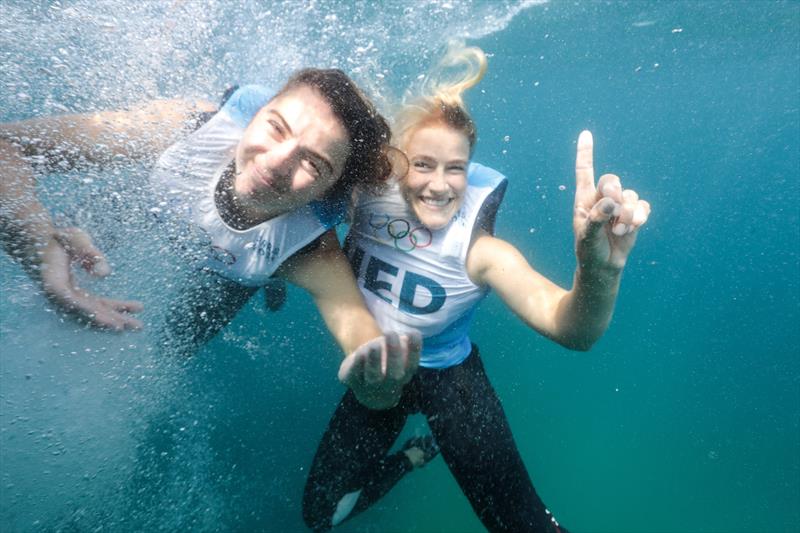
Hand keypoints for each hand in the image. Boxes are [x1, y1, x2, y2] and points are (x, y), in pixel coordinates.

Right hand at [39, 227, 142, 329]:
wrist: (42, 241)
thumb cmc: (60, 238)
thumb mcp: (75, 238)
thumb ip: (89, 252)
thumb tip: (105, 274)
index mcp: (53, 282)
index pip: (73, 302)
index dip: (93, 312)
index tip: (113, 322)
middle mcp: (59, 295)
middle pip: (87, 311)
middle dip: (112, 319)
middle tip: (135, 326)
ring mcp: (68, 297)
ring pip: (95, 310)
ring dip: (117, 316)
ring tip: (138, 324)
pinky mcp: (77, 296)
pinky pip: (96, 304)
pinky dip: (114, 307)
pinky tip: (133, 309)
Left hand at [338, 331, 420, 409]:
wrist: (366, 383)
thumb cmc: (387, 362)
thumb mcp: (398, 353)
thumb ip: (406, 345)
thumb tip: (413, 335)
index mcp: (403, 376)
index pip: (411, 366)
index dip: (414, 350)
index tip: (413, 332)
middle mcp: (388, 385)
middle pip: (394, 373)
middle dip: (393, 353)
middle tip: (390, 332)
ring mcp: (369, 385)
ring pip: (373, 376)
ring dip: (374, 360)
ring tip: (375, 345)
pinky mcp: (352, 381)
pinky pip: (354, 374)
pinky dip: (358, 364)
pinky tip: (361, 353)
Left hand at [573, 131, 650, 271]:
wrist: (603, 267)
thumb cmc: (589, 251)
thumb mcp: (587, 237)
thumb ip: (596, 218)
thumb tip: (609, 202)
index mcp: (584, 199)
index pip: (585, 171)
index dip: (586, 153)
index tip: (585, 134)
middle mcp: (602, 199)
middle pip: (612, 180)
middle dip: (614, 192)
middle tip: (612, 210)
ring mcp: (619, 206)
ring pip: (630, 196)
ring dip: (627, 215)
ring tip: (618, 231)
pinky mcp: (634, 215)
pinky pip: (643, 206)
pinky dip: (639, 217)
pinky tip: (632, 228)